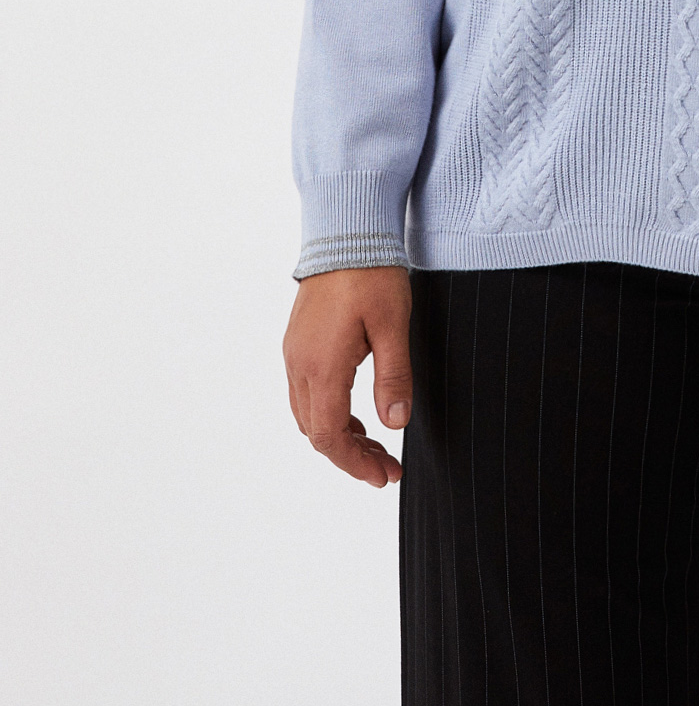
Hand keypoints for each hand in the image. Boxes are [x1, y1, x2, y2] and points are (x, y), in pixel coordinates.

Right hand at [283, 265, 413, 487]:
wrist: (346, 230)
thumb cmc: (371, 273)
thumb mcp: (393, 325)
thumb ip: (394, 377)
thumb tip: (396, 425)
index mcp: (323, 366)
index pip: (331, 436)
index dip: (356, 463)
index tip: (384, 476)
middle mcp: (301, 364)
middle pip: (317, 432)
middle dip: (352, 456)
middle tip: (387, 467)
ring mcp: (296, 352)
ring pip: (308, 414)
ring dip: (339, 435)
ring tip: (375, 444)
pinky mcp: (298, 341)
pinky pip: (306, 392)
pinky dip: (329, 412)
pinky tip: (356, 411)